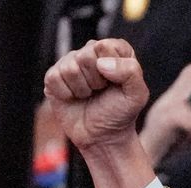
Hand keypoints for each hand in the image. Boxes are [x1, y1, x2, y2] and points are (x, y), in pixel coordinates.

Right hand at [43, 38, 148, 153]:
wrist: (103, 137)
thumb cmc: (120, 113)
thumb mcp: (137, 94)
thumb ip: (130, 71)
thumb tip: (101, 63)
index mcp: (112, 50)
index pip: (104, 46)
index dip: (111, 69)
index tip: (115, 84)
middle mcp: (90, 52)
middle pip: (85, 56)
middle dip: (95, 80)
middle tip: (100, 91)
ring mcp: (70, 63)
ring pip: (69, 68)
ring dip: (82, 89)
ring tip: (88, 96)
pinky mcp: (53, 77)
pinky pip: (54, 78)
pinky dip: (66, 94)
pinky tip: (74, 98)